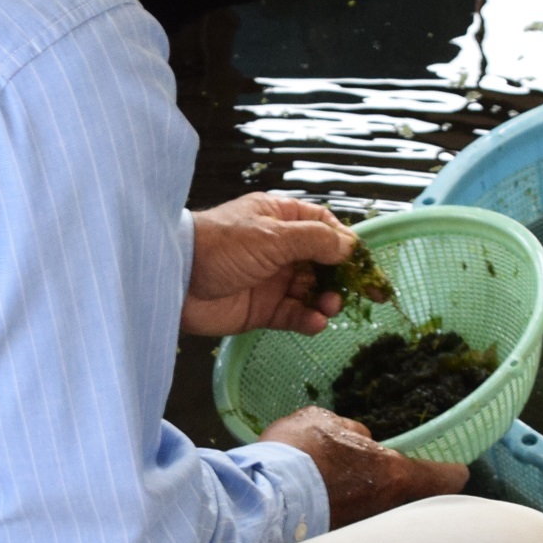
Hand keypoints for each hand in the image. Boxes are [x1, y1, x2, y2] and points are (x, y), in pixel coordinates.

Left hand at [185, 193, 358, 337]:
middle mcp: (278, 248)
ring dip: (326, 300)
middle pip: (323, 263)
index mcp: (280, 219)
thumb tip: (349, 247)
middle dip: (342, 279)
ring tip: (329, 308)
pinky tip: (315, 322)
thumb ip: (314, 241)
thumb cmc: (220, 245)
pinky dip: (308, 319)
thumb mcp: (272, 235)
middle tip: (367, 296)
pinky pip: (294, 315)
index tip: (364, 263)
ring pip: (311, 291)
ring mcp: (271, 280)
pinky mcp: (262, 310)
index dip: (346, 244)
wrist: (175, 279)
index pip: (323, 227)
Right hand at [260, 406, 467, 527]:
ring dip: (373, 505)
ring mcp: (364, 532)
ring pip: (383, 517)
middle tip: (394, 479)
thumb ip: (351, 430)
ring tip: (352, 490)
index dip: (452, 471)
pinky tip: (328, 505)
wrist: (260, 500)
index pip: (443, 478)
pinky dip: (348, 518)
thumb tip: (362, 439)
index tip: (457, 469)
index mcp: (392, 475)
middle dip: (405, 491)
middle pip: (412, 501)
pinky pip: (354, 529)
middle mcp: (386, 509)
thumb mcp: (323, 421)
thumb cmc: (297, 453)